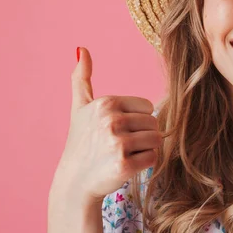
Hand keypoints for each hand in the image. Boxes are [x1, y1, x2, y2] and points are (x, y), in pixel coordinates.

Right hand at [52, 47, 161, 204]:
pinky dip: (144, 164)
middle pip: (155, 123)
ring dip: (145, 150)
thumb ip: (81, 79)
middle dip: (143, 135)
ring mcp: (117, 143)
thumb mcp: (79, 109)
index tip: (117, 130)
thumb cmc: (81, 144)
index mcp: (106, 103)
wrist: (74, 183)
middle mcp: (111, 120)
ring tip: (124, 155)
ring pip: (157, 140)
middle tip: (121, 145)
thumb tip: (81, 49)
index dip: (137, 120)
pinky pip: (154, 158)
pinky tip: (126, 166)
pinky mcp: (124, 165)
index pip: (148, 107)